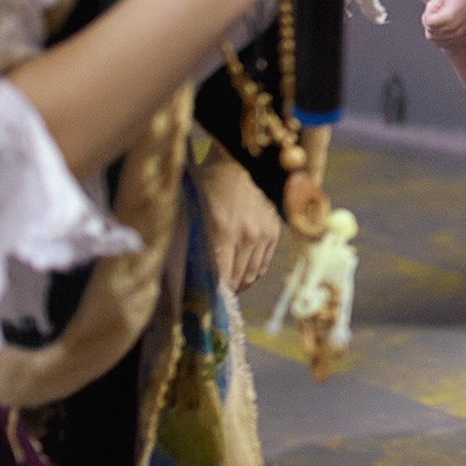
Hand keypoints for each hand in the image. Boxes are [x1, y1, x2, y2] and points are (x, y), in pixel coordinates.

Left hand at [195, 150, 281, 293]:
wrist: (236, 162)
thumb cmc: (207, 186)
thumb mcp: (194, 212)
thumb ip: (194, 243)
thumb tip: (191, 275)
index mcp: (223, 231)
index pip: (221, 277)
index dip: (213, 294)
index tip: (205, 302)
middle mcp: (247, 235)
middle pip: (237, 279)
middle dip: (225, 290)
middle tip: (214, 295)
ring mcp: (263, 234)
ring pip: (252, 274)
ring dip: (239, 283)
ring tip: (228, 286)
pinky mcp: (273, 231)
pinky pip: (263, 263)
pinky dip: (252, 272)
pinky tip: (242, 272)